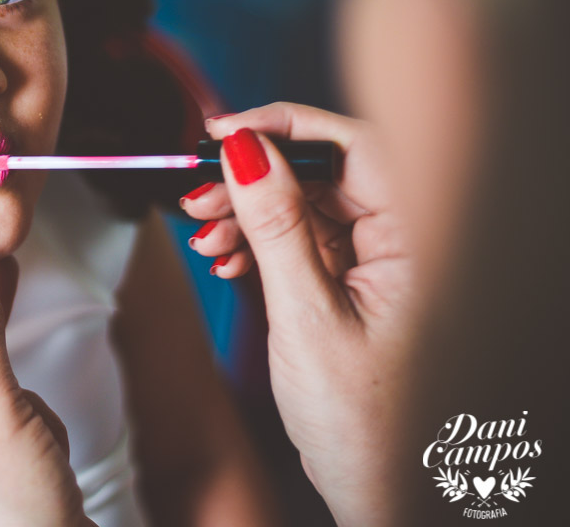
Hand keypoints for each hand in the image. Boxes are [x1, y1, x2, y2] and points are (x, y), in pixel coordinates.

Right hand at [182, 103, 418, 526]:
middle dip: (253, 177)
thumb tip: (244, 151)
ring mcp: (375, 261)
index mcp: (418, 241)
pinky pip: (299, 238)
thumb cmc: (363, 423)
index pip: (355, 144)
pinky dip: (256, 243)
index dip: (286, 125)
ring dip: (246, 212)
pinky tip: (225, 260)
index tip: (224, 131)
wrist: (376, 489)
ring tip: (203, 235)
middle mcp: (403, 241)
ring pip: (304, 202)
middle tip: (197, 193)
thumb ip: (276, 227)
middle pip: (322, 170)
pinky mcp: (349, 280)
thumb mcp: (306, 317)